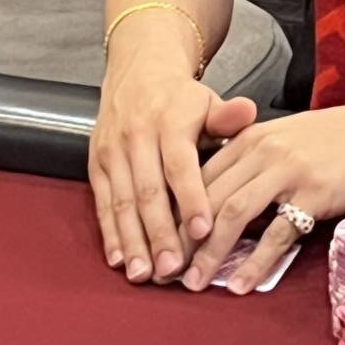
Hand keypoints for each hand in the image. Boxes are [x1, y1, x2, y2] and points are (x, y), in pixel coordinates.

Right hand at [90, 47, 257, 283]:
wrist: (138, 70)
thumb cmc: (182, 99)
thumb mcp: (208, 100)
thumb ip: (227, 115)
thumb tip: (248, 112)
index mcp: (169, 121)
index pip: (180, 166)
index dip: (191, 199)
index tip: (205, 231)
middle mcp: (137, 137)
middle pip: (148, 191)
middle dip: (159, 233)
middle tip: (172, 269)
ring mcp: (113, 151)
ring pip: (122, 201)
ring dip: (132, 241)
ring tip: (143, 274)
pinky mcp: (96, 163)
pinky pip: (102, 202)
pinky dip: (110, 233)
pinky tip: (119, 259)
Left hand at [180, 99, 344, 293]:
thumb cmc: (333, 138)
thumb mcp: (284, 138)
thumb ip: (250, 160)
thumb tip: (216, 199)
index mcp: (250, 137)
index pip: (198, 176)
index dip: (174, 211)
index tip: (157, 242)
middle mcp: (263, 151)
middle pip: (208, 197)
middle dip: (181, 237)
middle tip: (163, 272)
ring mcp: (288, 171)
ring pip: (233, 213)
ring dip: (208, 252)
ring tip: (192, 282)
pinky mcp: (314, 192)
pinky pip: (277, 232)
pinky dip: (254, 261)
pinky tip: (239, 284)